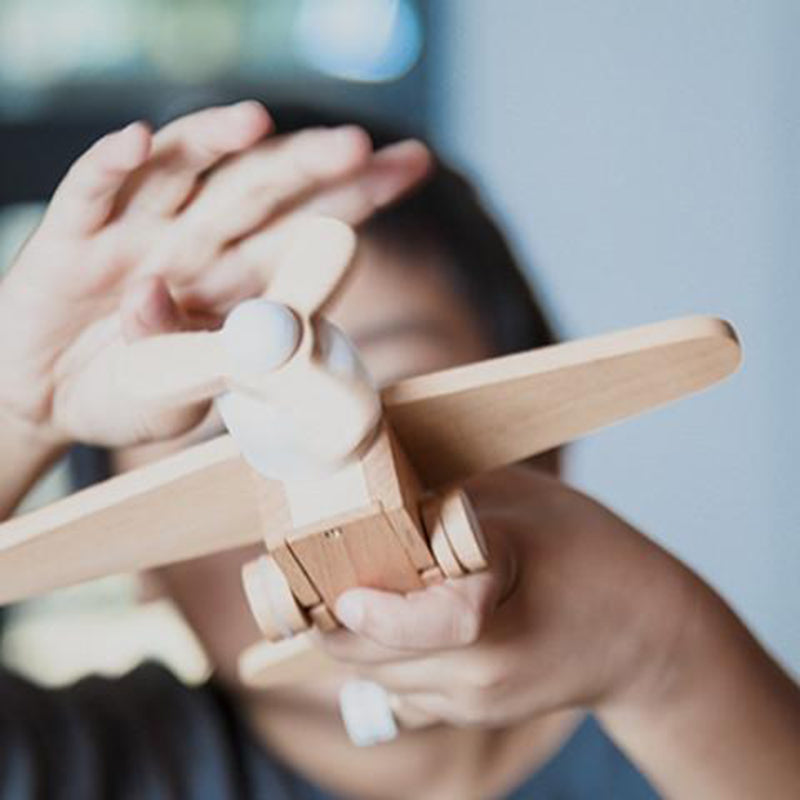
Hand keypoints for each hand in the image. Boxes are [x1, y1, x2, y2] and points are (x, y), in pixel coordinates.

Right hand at [0, 102, 429, 450]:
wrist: (49, 399)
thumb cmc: (130, 391)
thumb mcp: (188, 391)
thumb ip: (209, 358)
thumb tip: (212, 311)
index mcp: (234, 278)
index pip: (304, 228)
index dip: (356, 196)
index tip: (411, 166)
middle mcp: (194, 243)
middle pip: (258, 190)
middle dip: (310, 166)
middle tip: (360, 146)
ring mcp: (134, 235)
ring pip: (181, 175)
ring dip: (216, 145)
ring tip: (257, 124)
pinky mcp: (71, 240)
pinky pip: (90, 193)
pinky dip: (111, 166)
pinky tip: (141, 141)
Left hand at [324, 466, 699, 728]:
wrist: (647, 632)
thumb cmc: (588, 551)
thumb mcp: (520, 501)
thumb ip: (444, 502)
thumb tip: (371, 497)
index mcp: (507, 609)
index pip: (436, 623)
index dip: (380, 611)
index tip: (344, 591)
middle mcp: (488, 671)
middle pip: (378, 656)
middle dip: (339, 615)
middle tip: (322, 565)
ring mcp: (478, 702)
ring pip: (379, 677)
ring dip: (357, 635)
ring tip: (364, 582)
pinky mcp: (472, 713)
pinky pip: (400, 689)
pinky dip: (384, 654)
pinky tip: (401, 614)